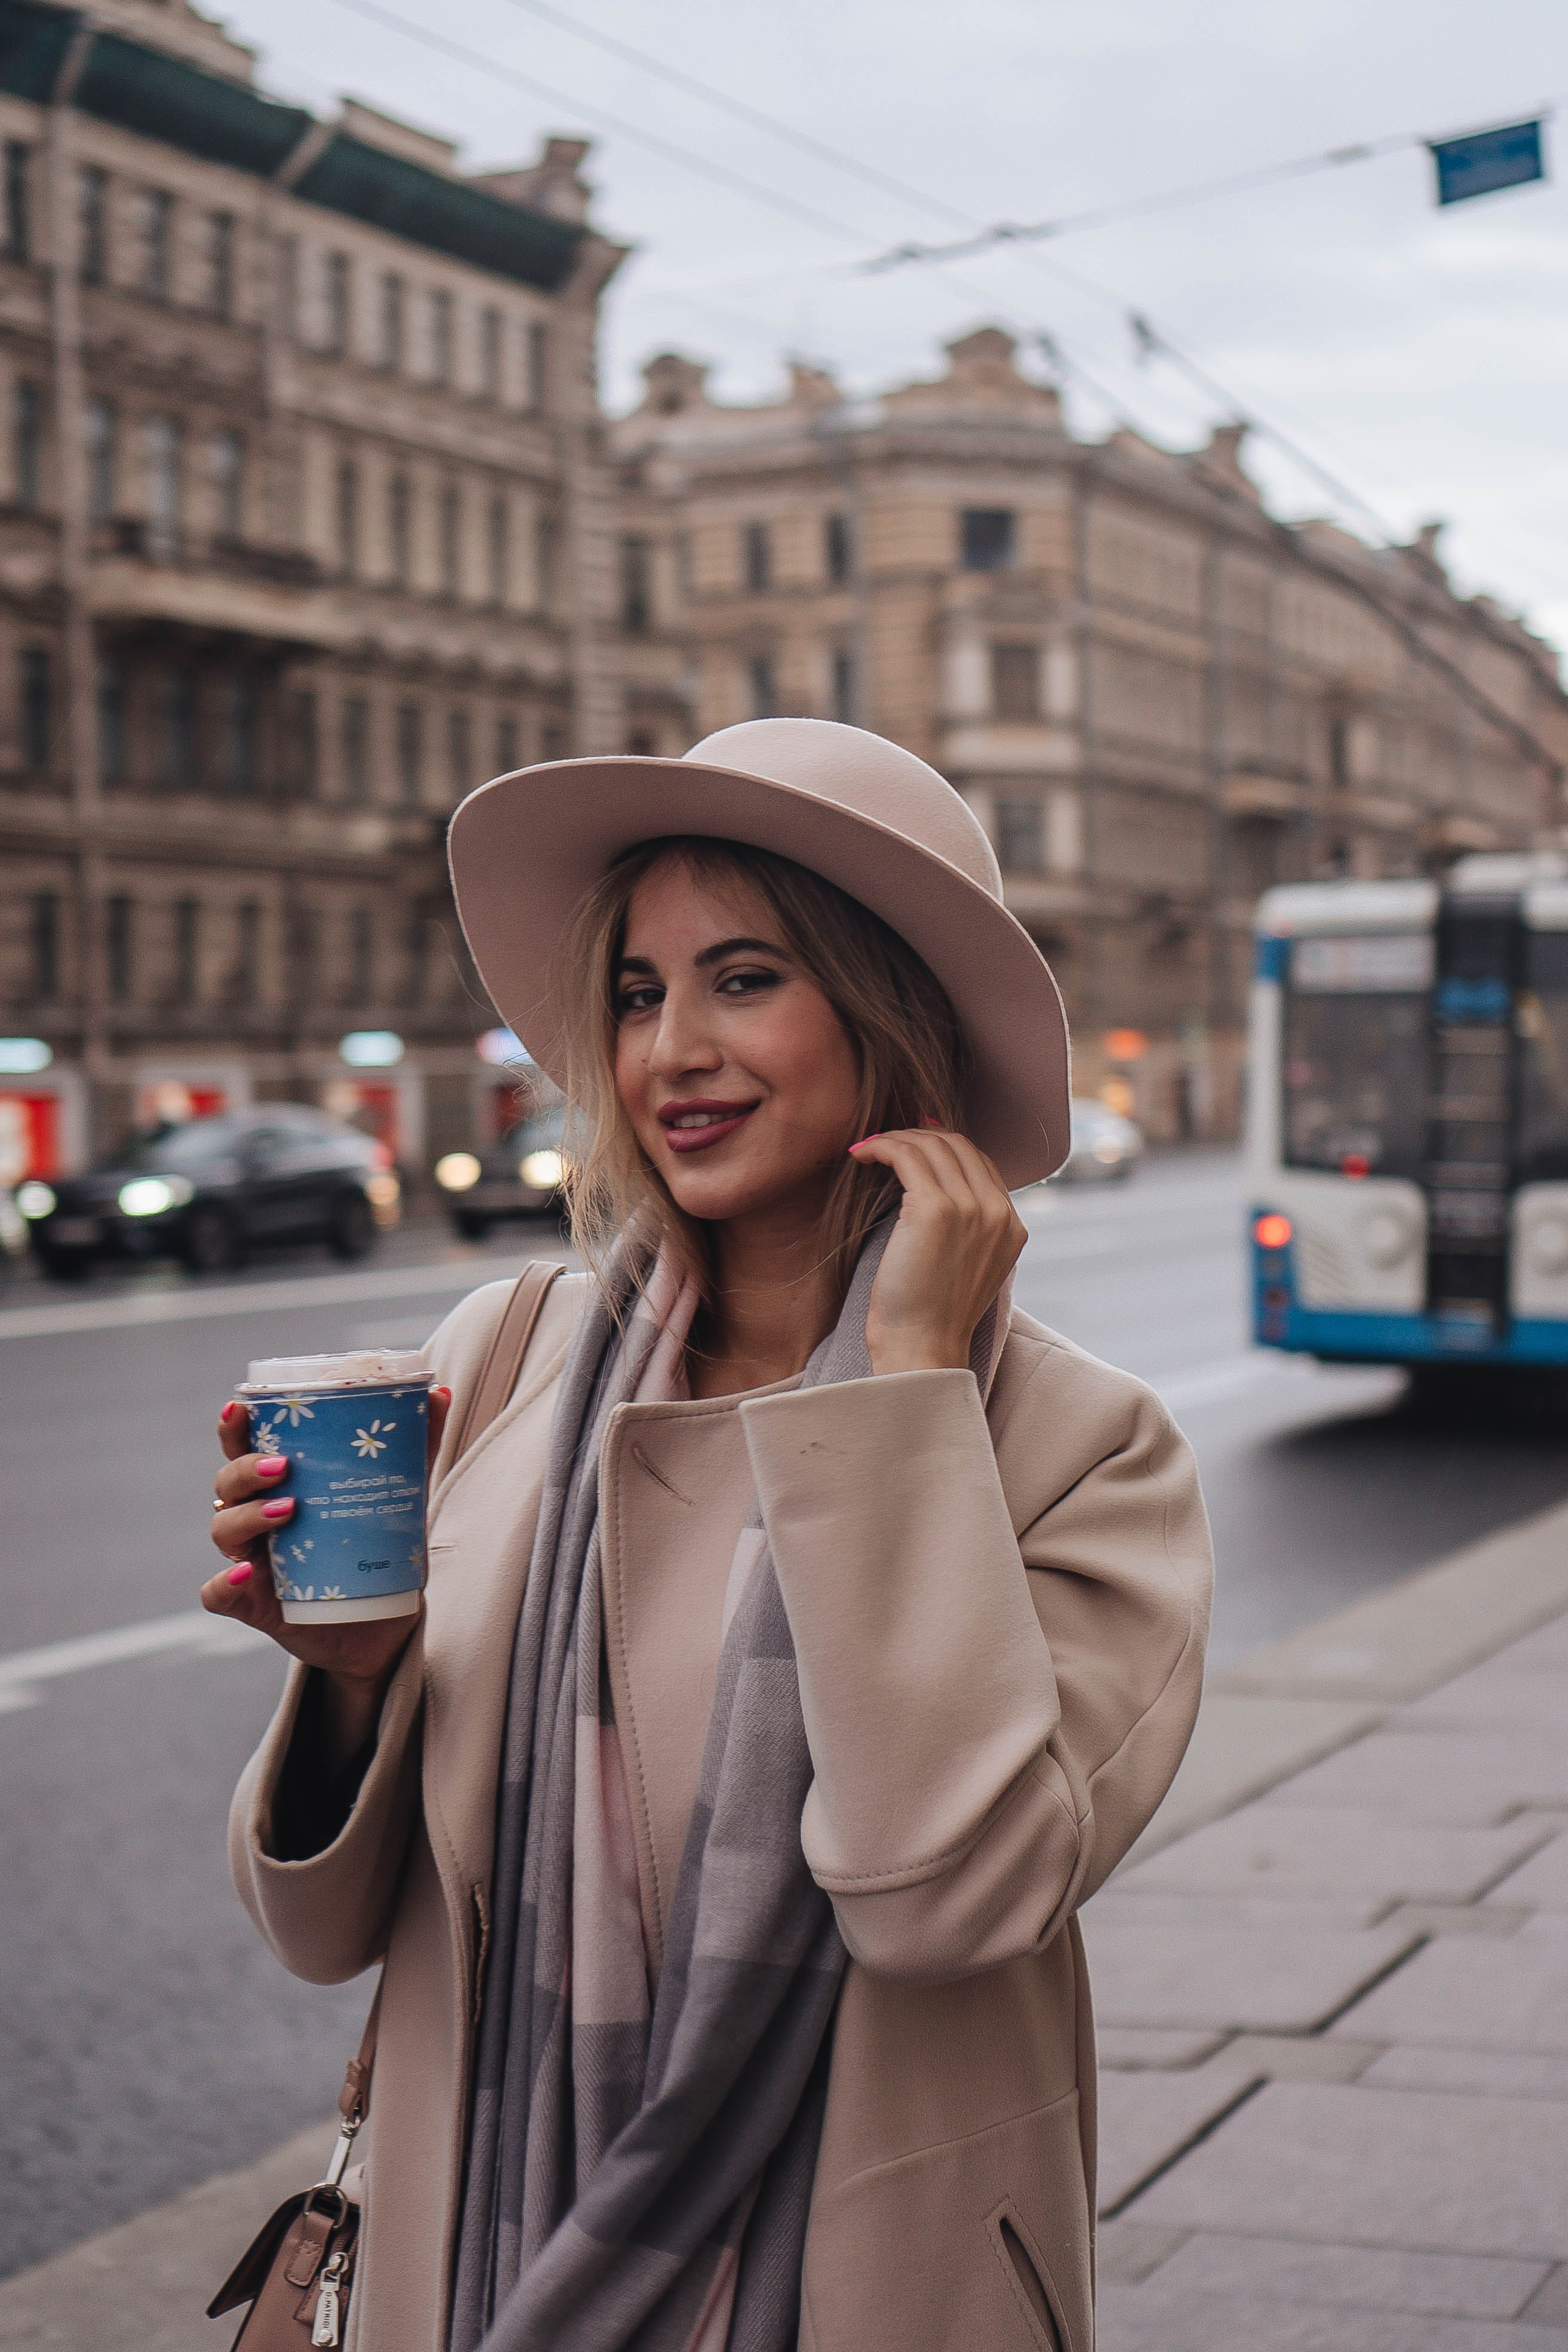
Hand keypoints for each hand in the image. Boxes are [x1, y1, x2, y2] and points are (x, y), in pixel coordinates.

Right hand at [200, 1387, 450, 1762]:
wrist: (384, 1624)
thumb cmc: (380, 1550)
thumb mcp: (398, 1499)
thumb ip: (413, 1448)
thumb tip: (439, 1393)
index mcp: (279, 1485)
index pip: (244, 1448)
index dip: (234, 1428)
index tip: (243, 1407)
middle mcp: (256, 1518)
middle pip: (227, 1484)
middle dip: (246, 1469)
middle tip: (284, 1466)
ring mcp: (249, 1560)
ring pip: (222, 1528)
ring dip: (248, 1516)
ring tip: (290, 1509)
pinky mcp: (252, 1604)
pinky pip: (219, 1592)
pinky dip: (226, 1581)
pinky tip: (247, 1571)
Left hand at [848, 1125, 1025, 1376]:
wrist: (923, 1349)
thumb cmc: (931, 1315)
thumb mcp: (965, 1266)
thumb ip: (965, 1227)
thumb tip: (931, 1182)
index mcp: (1011, 1226)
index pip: (980, 1162)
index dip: (943, 1146)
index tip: (910, 1145)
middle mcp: (997, 1212)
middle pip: (959, 1145)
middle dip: (918, 1136)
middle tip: (884, 1144)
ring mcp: (969, 1208)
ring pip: (931, 1145)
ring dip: (895, 1139)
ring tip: (868, 1150)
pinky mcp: (934, 1210)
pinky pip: (906, 1155)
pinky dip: (881, 1146)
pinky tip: (861, 1155)